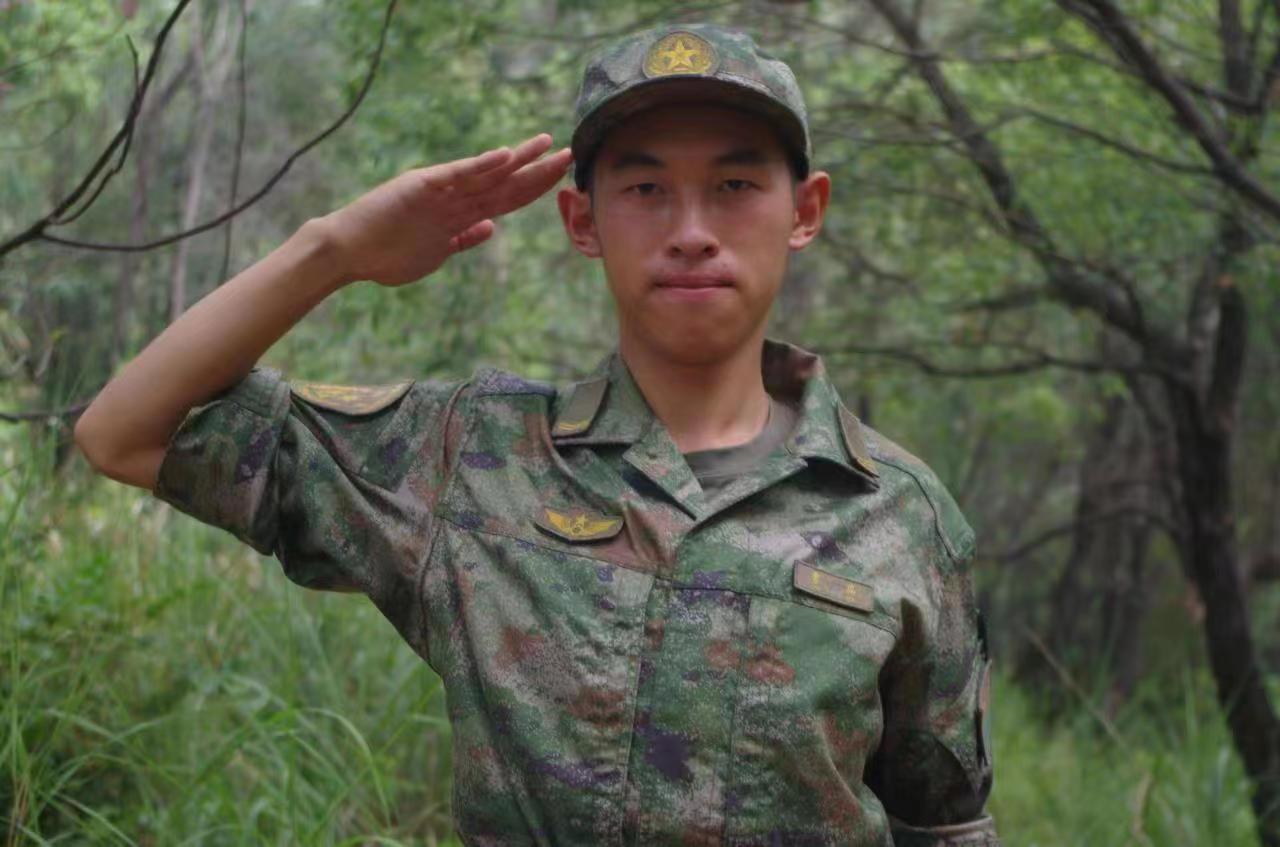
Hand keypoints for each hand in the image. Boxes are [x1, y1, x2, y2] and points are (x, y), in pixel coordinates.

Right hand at [318, 133, 571, 286]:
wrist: (347, 253)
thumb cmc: (385, 254)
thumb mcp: (436, 252)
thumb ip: (463, 239)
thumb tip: (490, 228)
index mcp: (459, 214)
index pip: (506, 199)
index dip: (534, 188)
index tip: (562, 178)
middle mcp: (453, 197)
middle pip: (505, 183)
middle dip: (538, 170)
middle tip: (570, 153)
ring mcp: (438, 191)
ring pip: (487, 174)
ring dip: (518, 160)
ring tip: (546, 144)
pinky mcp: (419, 187)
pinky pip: (456, 175)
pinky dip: (480, 165)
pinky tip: (505, 155)